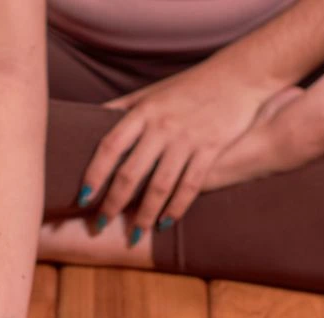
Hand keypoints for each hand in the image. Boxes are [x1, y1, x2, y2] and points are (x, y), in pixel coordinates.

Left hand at [81, 61, 271, 240]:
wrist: (240, 75)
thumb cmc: (191, 86)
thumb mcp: (153, 92)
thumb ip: (124, 108)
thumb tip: (91, 121)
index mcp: (143, 111)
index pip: (110, 146)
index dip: (94, 174)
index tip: (83, 197)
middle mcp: (162, 126)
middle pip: (131, 172)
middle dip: (113, 204)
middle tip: (100, 225)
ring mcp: (187, 139)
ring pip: (159, 185)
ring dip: (144, 214)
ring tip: (134, 235)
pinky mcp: (210, 149)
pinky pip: (190, 185)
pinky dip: (176, 207)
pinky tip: (165, 223)